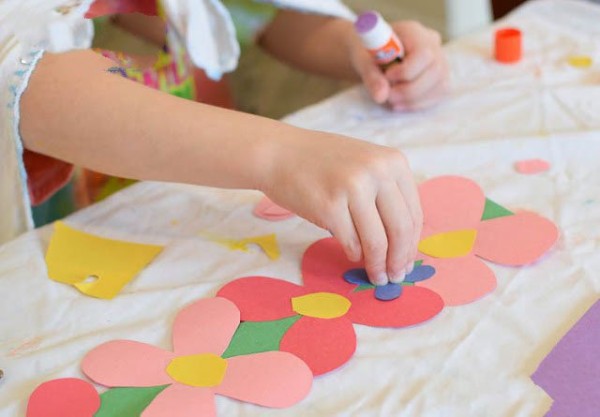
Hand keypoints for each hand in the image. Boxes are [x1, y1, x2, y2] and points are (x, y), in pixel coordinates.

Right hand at [260, 129, 422, 284]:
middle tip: (395, 277)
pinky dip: (354, 255)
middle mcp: (377, 171)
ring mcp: (353, 188)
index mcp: (393, 161)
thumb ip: (386, 193)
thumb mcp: (365, 165)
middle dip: (399, 260)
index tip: (407, 263)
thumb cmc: (322, 163)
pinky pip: (351, 242)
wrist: (279, 153)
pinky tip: (352, 255)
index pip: (414, 213)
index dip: (412, 244)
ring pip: (377, 241)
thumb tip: (403, 242)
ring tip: (376, 276)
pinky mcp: (329, 206)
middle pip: (400, 230)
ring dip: (378, 265)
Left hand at [351, 20, 448, 110]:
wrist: (376, 54)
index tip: (387, 77)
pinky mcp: (443, 78)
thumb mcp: (364, 61)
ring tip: (391, 99)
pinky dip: (418, 104)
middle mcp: (432, 43)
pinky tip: (401, 103)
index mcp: (413, 31)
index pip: (423, 53)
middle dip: (410, 90)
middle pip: (436, 71)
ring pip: (441, 86)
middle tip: (388, 96)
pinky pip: (439, 95)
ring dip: (414, 100)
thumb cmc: (370, 53)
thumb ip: (371, 77)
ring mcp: (441, 60)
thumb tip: (381, 96)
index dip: (406, 72)